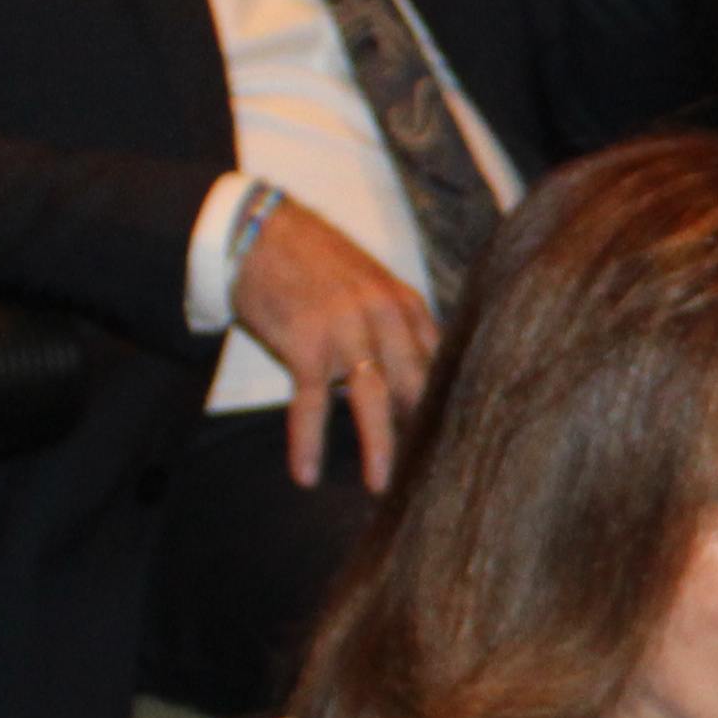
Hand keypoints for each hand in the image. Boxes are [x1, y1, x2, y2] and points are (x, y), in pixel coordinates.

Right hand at [235, 198, 442, 492]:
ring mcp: (345, 328)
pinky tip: (307, 474)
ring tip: (382, 486)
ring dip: (379, 445)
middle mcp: (384, 316)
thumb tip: (423, 377)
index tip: (457, 444)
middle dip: (424, 433)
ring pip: (373, 397)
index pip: (440, 364)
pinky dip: (308, 440)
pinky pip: (311, 401)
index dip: (447, 406)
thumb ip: (400, 326)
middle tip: (431, 476)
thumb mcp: (373, 285)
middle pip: (416, 385)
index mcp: (406, 304)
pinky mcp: (305, 341)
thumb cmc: (317, 263)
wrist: (261, 230)